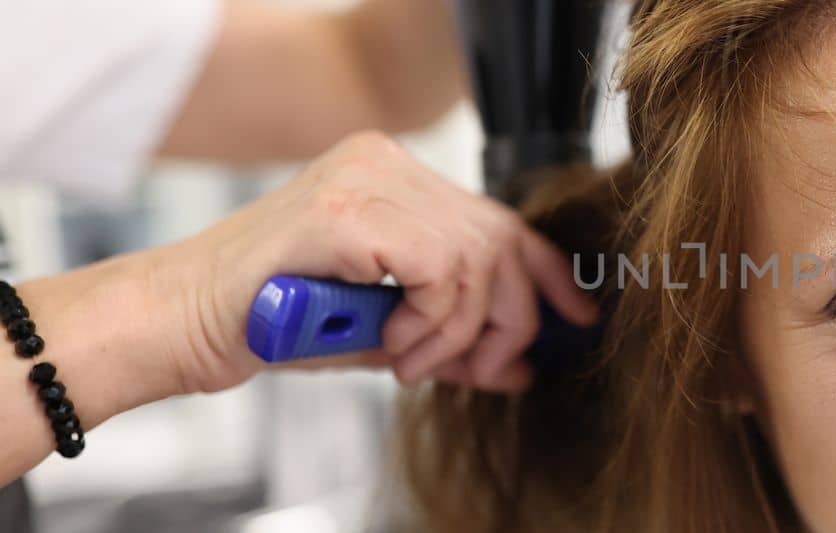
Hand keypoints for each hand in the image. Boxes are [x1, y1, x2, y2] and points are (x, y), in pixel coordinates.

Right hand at [151, 131, 597, 394]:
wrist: (183, 322)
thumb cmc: (272, 322)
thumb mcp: (386, 330)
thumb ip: (453, 334)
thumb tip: (521, 364)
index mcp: (394, 177)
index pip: (501, 219)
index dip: (549, 273)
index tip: (577, 318)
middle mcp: (385, 163)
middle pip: (500, 238)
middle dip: (509, 318)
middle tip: (489, 369)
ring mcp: (368, 180)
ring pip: (476, 259)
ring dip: (458, 331)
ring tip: (414, 362)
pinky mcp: (351, 212)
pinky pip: (440, 270)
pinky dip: (431, 322)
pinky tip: (393, 345)